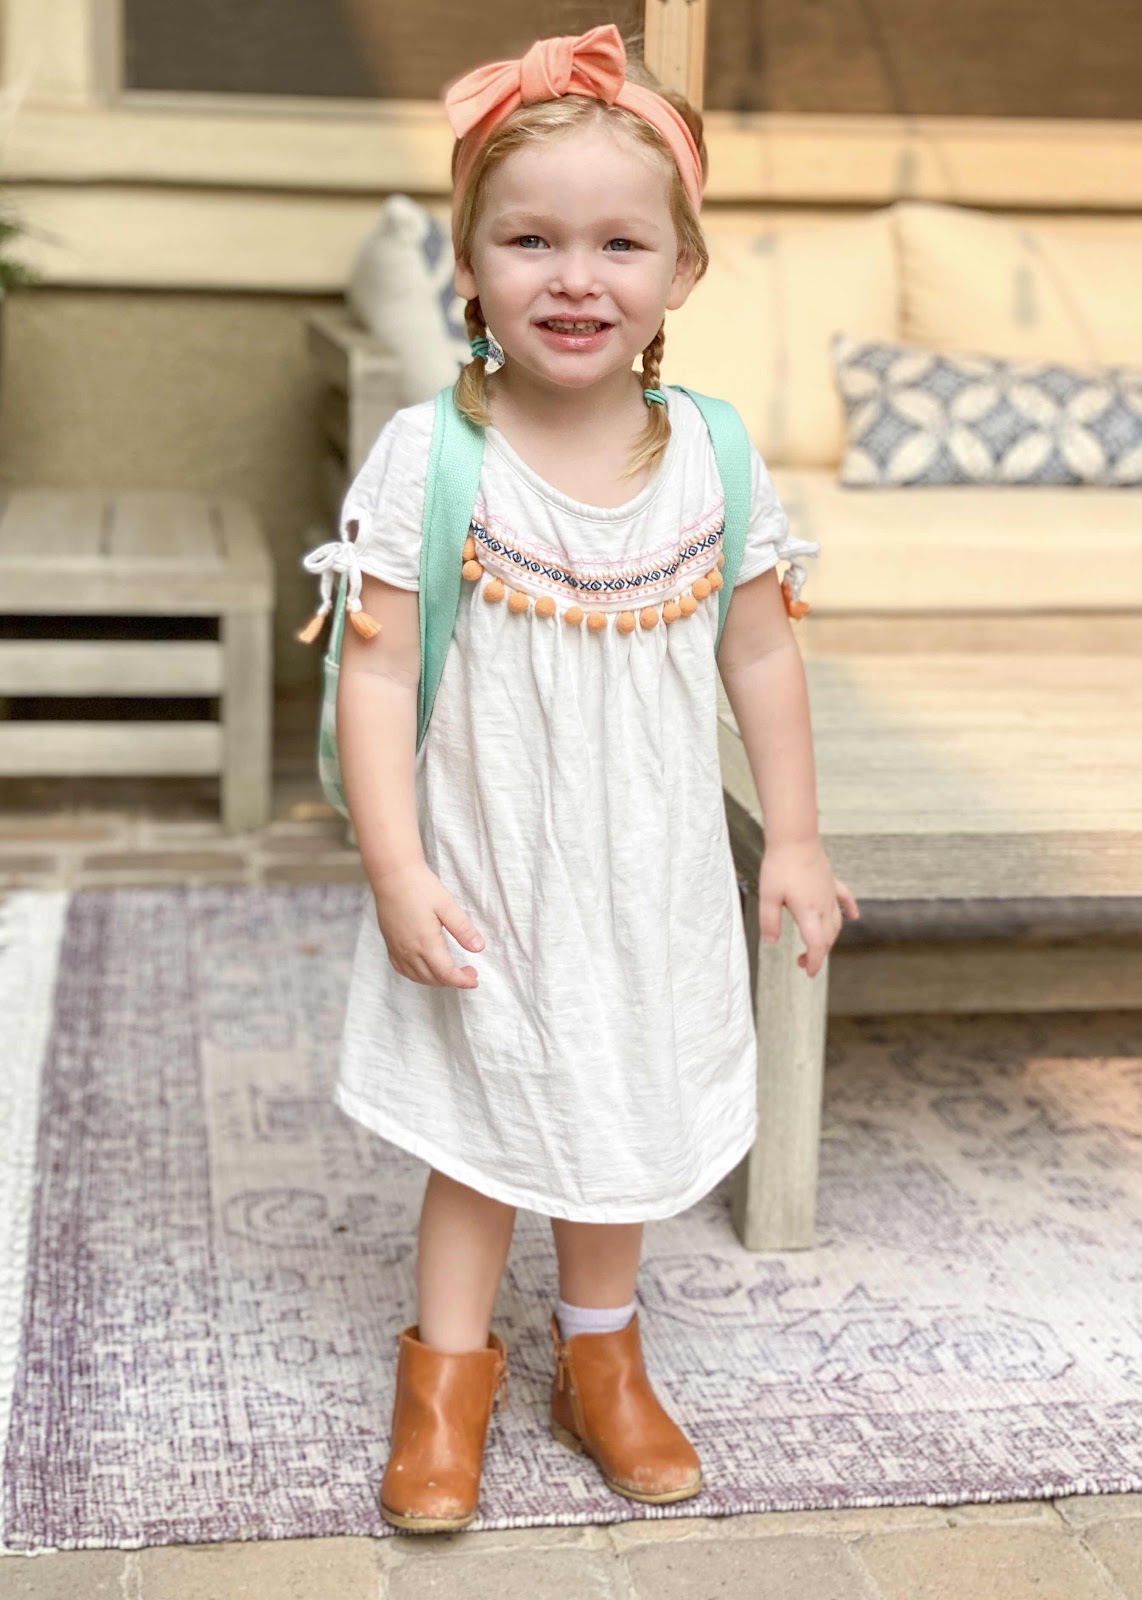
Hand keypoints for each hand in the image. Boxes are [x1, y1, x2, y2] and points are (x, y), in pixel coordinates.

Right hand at [372, 862, 485, 989]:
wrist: (392, 875)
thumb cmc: (420, 887)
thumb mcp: (447, 905)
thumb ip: (463, 929)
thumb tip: (479, 948)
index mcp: (425, 942)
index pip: (446, 974)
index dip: (462, 980)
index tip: (474, 979)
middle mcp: (409, 950)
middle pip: (433, 979)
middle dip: (452, 981)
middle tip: (468, 972)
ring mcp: (397, 948)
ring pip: (417, 977)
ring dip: (436, 980)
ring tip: (450, 972)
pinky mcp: (390, 943)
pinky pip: (402, 969)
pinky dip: (417, 975)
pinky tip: (425, 968)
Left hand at [757, 838, 859, 978]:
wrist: (794, 839)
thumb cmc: (780, 866)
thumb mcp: (767, 897)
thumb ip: (769, 922)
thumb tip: (771, 943)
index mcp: (808, 912)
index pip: (817, 944)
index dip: (815, 961)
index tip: (810, 972)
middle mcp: (823, 906)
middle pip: (828, 937)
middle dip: (819, 953)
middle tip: (803, 961)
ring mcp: (830, 893)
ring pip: (836, 923)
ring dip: (829, 938)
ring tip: (817, 945)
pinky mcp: (831, 882)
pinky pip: (845, 899)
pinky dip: (850, 910)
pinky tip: (855, 917)